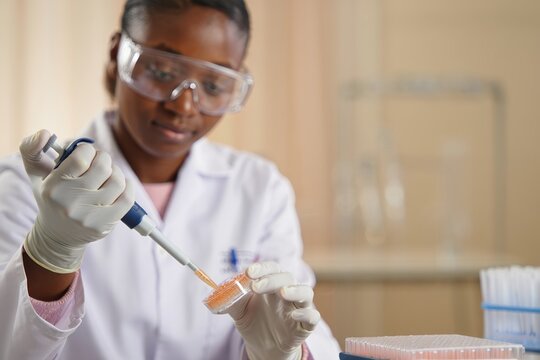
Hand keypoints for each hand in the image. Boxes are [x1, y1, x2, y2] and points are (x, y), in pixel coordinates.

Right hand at [20, 129, 133, 272]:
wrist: (57, 237)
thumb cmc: (52, 198)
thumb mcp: (37, 175)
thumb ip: (32, 150)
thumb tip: (45, 133)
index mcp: (54, 187)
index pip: (81, 158)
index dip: (88, 150)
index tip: (86, 153)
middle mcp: (71, 202)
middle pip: (103, 167)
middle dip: (104, 159)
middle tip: (100, 162)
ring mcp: (89, 216)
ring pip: (118, 181)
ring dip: (116, 172)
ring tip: (108, 174)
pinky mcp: (105, 224)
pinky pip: (127, 199)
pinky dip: (128, 187)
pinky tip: (120, 186)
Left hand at [227, 262, 320, 359]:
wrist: (263, 348)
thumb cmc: (254, 322)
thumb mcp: (239, 311)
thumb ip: (231, 300)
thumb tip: (219, 292)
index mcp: (271, 284)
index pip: (271, 268)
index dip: (262, 268)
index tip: (247, 272)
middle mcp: (286, 293)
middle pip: (286, 278)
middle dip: (271, 279)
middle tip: (255, 286)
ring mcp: (297, 309)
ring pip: (306, 293)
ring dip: (296, 290)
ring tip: (282, 293)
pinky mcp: (304, 327)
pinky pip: (312, 317)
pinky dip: (306, 314)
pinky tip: (293, 316)